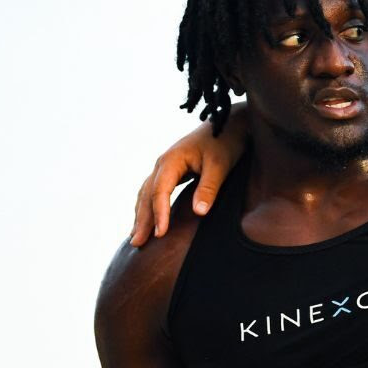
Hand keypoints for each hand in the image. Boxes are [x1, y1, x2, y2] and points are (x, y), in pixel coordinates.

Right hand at [129, 118, 244, 246]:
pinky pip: (154, 191)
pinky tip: (149, 221)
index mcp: (172, 160)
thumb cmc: (226, 142)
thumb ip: (209, 188)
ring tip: (137, 237)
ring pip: (147, 193)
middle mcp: (163, 163)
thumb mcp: (220, 165)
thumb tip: (198, 212)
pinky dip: (149, 207)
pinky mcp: (172, 171)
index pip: (159, 191)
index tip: (160, 235)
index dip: (159, 214)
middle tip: (137, 243)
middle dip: (142, 219)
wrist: (230, 123)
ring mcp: (166, 167)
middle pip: (147, 194)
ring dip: (141, 215)